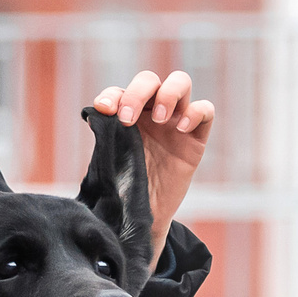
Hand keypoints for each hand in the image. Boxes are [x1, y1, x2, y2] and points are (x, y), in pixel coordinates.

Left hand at [90, 70, 214, 266]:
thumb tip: (92, 114)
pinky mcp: (196, 137)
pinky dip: (195, 112)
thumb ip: (104, 138)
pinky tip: (181, 129)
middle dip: (137, 94)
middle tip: (127, 120)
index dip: (111, 95)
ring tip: (160, 119)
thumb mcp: (110, 164)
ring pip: (180, 82)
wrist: (146, 216)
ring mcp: (175, 121)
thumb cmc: (125, 187)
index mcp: (127, 115)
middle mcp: (151, 112)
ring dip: (168, 94)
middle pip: (149, 80)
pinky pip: (205, 110)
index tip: (104, 110)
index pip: (119, 92)